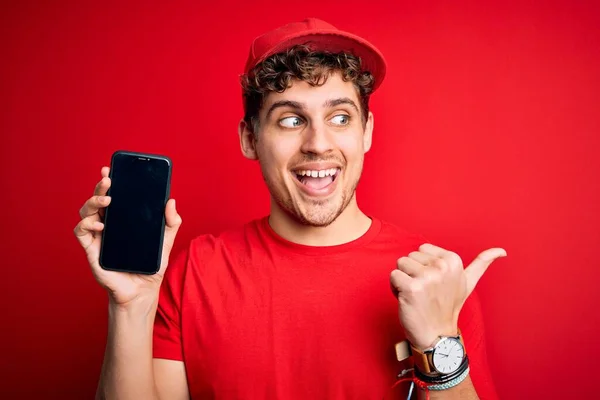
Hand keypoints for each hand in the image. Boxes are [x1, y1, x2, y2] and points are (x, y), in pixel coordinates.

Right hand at [73, 166, 182, 306]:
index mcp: (123, 220)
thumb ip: (171, 223)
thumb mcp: (166, 242)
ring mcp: (99, 236)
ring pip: (86, 211)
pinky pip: (81, 231)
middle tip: (109, 179)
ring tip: (108, 199)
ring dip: (94, 201)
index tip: (111, 168)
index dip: (109, 181)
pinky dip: (87, 223)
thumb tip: (171, 201)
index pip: (114, 196)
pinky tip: (101, 223)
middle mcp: (109, 225)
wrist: (142, 292)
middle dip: (101, 186)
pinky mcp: (92, 249)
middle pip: (98, 199)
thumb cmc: (150, 267)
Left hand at [390, 243, 505, 349]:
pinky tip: (408, 299)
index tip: (434, 282)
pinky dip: (395, 288)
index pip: (422, 249)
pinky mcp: (412, 288)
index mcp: (453, 260)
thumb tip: (501, 251)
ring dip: (403, 280)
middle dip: (413, 272)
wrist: (437, 335)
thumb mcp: (467, 283)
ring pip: (400, 264)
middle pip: (410, 256)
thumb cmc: (448, 306)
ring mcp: (427, 277)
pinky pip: (393, 276)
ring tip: (417, 295)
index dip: (423, 265)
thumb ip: (481, 264)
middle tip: (425, 291)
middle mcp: (442, 267)